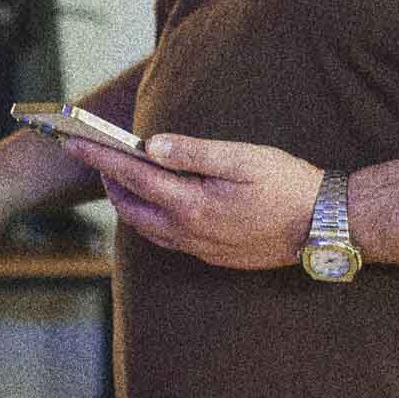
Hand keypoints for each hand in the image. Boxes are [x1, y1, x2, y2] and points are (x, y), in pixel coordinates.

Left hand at [63, 134, 321, 269]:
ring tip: (121, 176)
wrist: (324, 225)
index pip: (131, 176)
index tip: (74, 141)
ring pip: (145, 227)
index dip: (99, 157)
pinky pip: (165, 239)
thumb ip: (192, 152)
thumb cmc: (287, 184)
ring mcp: (199, 247)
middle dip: (108, 180)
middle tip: (98, 154)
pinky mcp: (211, 256)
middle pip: (130, 206)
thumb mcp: (241, 158)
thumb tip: (149, 145)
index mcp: (191, 204)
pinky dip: (149, 219)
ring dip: (127, 202)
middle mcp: (188, 231)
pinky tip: (155, 204)